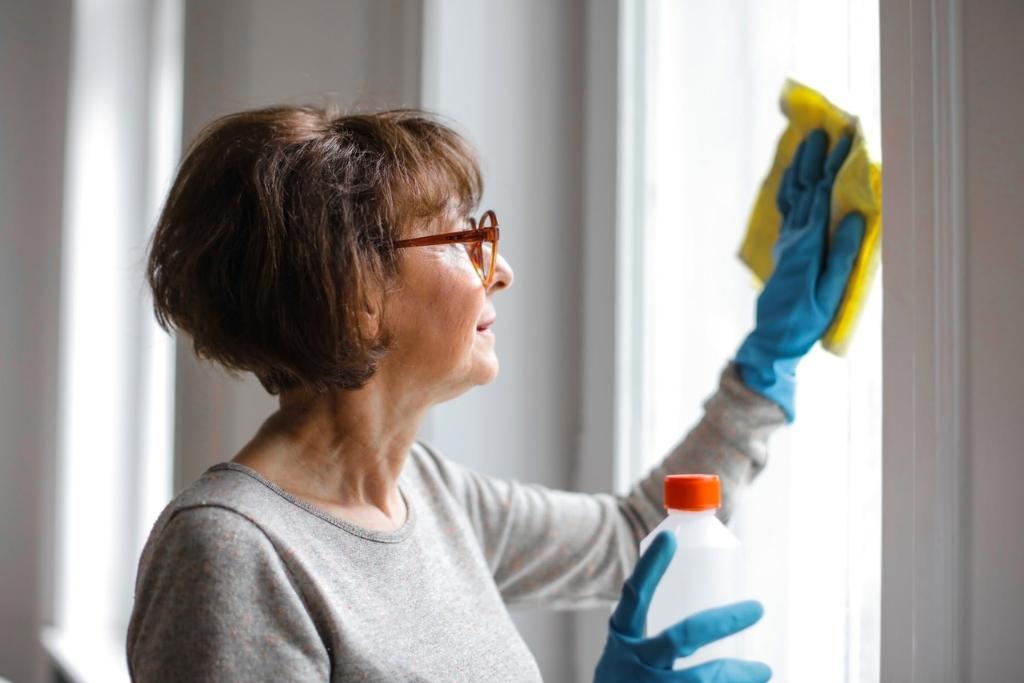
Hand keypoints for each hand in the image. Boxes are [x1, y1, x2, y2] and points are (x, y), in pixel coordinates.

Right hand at [593, 532, 770, 681]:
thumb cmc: (628, 680)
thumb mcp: (630, 651)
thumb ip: (660, 636)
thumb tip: (716, 617)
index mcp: (623, 635)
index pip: (634, 595)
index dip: (650, 566)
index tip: (670, 536)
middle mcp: (632, 661)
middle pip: (681, 637)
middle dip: (722, 622)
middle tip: (756, 608)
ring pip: (699, 680)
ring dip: (735, 674)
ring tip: (762, 669)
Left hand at [735, 129, 865, 420]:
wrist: (773, 337)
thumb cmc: (807, 320)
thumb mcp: (831, 291)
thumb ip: (842, 254)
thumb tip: (855, 216)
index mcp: (807, 245)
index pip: (821, 196)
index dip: (832, 167)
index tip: (845, 140)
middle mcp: (793, 237)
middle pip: (803, 189)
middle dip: (814, 159)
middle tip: (824, 129)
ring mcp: (786, 242)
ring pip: (791, 196)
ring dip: (799, 168)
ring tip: (806, 143)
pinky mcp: (784, 249)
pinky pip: (786, 209)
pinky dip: (789, 187)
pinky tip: (792, 177)